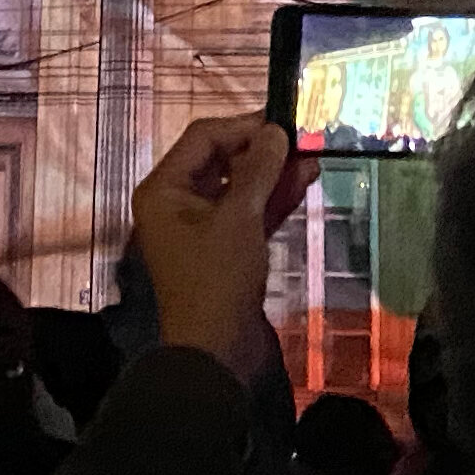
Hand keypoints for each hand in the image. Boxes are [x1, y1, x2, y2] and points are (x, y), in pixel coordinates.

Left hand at [131, 113, 317, 378]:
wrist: (218, 352)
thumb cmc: (217, 280)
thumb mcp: (239, 218)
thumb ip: (258, 170)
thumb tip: (276, 131)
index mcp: (163, 190)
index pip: (203, 138)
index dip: (243, 127)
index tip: (283, 122)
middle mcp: (177, 202)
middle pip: (221, 160)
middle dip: (262, 150)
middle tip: (301, 137)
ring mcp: (202, 226)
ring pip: (239, 186)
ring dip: (273, 173)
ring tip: (311, 156)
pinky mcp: (226, 247)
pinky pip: (248, 211)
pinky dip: (273, 198)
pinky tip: (303, 181)